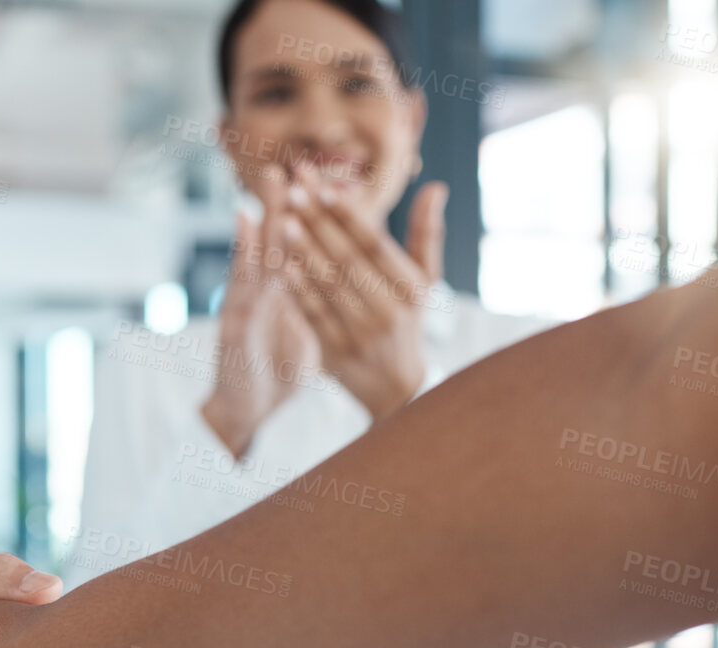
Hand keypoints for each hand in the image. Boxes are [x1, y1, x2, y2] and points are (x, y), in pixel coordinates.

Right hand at [201, 164, 320, 457]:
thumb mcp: (309, 338)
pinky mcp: (234, 319)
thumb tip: (349, 288)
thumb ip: (323, 309)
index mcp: (288, 296)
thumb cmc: (274, 376)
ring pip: (260, 251)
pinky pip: (240, 280)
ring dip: (265, 211)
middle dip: (288, 203)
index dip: (315, 221)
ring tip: (272, 176)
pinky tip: (242, 218)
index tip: (326, 185)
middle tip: (294, 164)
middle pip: (279, 243)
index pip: (304, 251)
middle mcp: (267, 293)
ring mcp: (248, 302)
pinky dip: (242, 248)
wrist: (245, 413)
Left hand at [281, 166, 446, 419]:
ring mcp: (360, 333)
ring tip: (283, 218)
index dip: (350, 216)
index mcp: (409, 288)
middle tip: (293, 190)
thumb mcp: (426, 281)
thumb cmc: (408, 321)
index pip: (375, 244)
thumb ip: (427, 234)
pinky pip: (313, 314)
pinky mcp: (335, 352)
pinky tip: (281, 265)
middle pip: (347, 259)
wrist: (397, 389)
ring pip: (328, 284)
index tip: (325, 187)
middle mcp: (387, 310)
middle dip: (318, 222)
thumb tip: (436, 187)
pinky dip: (298, 288)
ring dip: (303, 251)